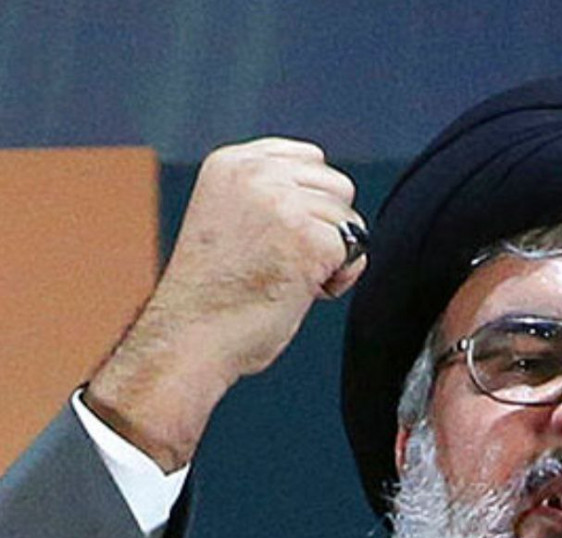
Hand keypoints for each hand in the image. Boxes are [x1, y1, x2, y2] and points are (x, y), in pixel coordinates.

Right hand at [84, 138, 365, 470]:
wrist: (190, 337)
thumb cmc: (211, 297)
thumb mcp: (229, 221)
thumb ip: (269, 198)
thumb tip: (329, 198)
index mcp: (232, 164)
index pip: (310, 158)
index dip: (312, 203)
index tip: (283, 236)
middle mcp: (258, 174)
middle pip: (338, 187)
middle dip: (325, 228)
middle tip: (285, 263)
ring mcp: (284, 204)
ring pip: (349, 220)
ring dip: (332, 256)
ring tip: (288, 279)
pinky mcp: (308, 239)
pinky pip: (355, 251)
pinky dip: (338, 280)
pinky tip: (302, 293)